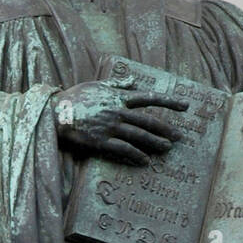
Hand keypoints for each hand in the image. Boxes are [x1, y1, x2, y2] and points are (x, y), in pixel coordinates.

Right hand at [54, 81, 188, 166]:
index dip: (169, 102)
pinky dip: (136, 155)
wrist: (57, 113)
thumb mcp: (97, 85)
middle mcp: (118, 111)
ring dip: (155, 143)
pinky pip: (123, 149)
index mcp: (118, 97)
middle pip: (148, 120)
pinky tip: (145, 161)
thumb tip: (133, 81)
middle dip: (166, 128)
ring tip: (167, 148)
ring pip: (139, 135)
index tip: (185, 105)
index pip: (149, 98)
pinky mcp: (102, 141)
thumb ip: (117, 84)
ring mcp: (111, 127)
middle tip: (179, 136)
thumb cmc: (75, 98)